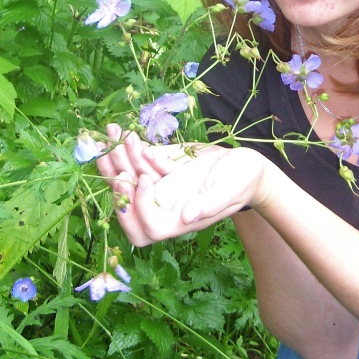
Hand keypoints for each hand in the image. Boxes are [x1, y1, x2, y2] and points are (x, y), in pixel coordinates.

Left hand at [98, 133, 266, 246]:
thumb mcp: (230, 191)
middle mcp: (165, 208)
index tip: (145, 179)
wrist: (247, 166)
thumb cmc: (244, 181)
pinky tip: (123, 131)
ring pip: (128, 181)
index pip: (150, 227)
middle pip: (129, 207)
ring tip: (112, 132)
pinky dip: (128, 148)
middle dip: (114, 182)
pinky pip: (137, 164)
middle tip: (110, 155)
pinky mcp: (161, 172)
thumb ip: (210, 205)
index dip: (141, 207)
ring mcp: (161, 190)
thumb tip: (187, 217)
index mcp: (181, 221)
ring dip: (117, 158)